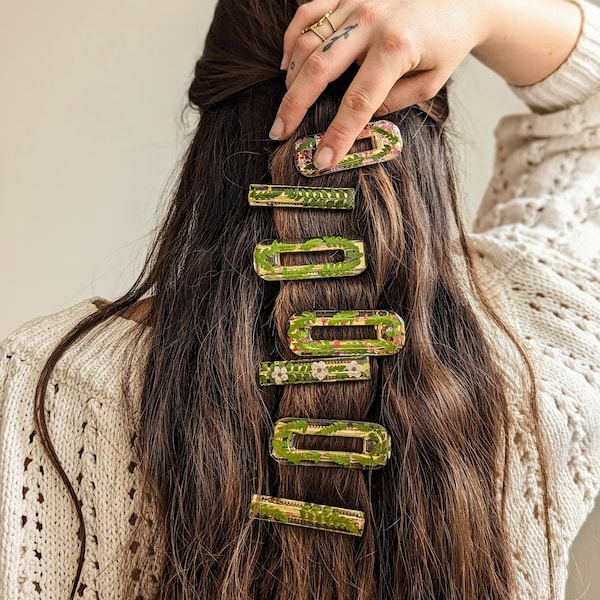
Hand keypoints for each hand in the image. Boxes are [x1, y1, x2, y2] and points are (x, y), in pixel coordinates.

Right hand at [269, 0, 490, 168]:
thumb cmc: (446, 43)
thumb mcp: (429, 83)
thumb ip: (392, 102)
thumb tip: (358, 119)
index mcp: (396, 48)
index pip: (357, 103)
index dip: (337, 135)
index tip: (322, 160)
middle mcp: (371, 20)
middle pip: (318, 70)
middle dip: (294, 107)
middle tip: (279, 131)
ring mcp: (356, 2)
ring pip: (307, 42)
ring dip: (291, 78)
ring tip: (287, 104)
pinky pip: (308, 15)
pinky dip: (293, 41)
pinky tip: (289, 64)